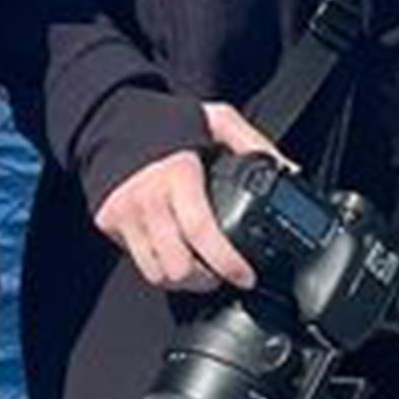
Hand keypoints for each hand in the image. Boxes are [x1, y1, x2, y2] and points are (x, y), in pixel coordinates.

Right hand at [91, 102, 290, 293]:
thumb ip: (253, 142)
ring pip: (157, 274)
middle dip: (206, 279)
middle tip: (223, 273)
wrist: (110, 118)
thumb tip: (290, 170)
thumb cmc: (166, 120)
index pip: (201, 232)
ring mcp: (124, 215)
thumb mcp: (216, 119)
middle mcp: (147, 198)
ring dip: (183, 280)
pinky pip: (138, 261)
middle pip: (178, 268)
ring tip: (201, 268)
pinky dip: (159, 265)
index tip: (246, 276)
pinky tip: (174, 252)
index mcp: (177, 174)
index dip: (227, 263)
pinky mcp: (108, 223)